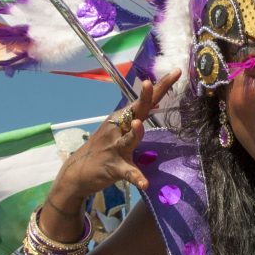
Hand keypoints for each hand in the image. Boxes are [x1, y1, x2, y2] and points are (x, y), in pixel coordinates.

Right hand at [46, 72, 180, 214]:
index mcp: (122, 118)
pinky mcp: (114, 167)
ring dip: (134, 133)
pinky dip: (136, 177)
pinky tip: (144, 183)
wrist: (77, 171)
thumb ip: (138, 116)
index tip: (177, 71)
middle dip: (144, 98)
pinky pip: (127, 173)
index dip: (160, 86)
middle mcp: (118, 129)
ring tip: (139, 125)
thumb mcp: (119, 129)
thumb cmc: (104, 148)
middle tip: (150, 84)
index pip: (144, 100)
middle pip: (135, 112)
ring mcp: (114, 148)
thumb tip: (156, 101)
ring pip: (127, 139)